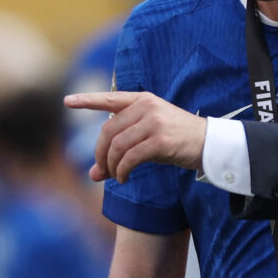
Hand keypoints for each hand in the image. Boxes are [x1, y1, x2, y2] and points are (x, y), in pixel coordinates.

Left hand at [69, 92, 208, 182]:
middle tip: (101, 170)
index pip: (109, 99)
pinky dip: (122, 171)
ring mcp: (153, 122)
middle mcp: (146, 107)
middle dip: (100, 154)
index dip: (87, 100)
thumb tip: (92, 175)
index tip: (67, 101)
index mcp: (142, 100)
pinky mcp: (160, 140)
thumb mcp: (148, 139)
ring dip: (111, 166)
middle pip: (108, 131)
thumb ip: (121, 150)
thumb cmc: (177, 141)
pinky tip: (124, 178)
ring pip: (117, 146)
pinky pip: (130, 158)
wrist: (209, 145)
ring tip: (116, 177)